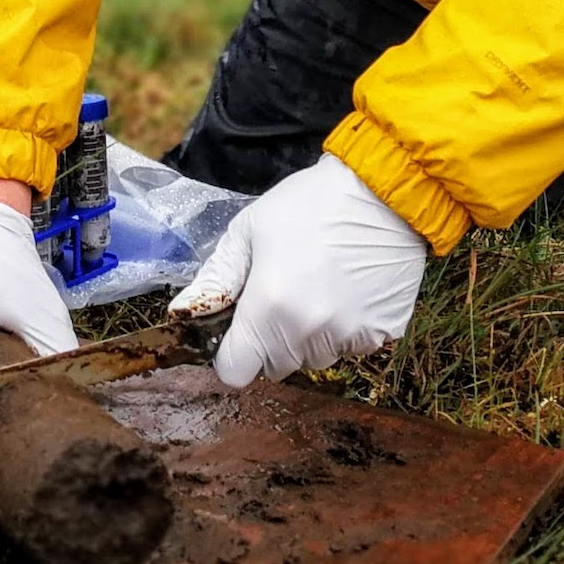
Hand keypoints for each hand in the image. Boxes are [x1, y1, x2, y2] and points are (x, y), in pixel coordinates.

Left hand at [171, 153, 427, 384]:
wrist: (380, 192)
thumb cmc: (308, 204)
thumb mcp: (250, 229)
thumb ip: (216, 276)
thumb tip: (181, 311)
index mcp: (268, 309)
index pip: (235, 371)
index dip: (231, 353)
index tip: (239, 329)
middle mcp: (308, 333)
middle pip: (275, 366)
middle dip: (270, 339)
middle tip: (282, 294)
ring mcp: (348, 337)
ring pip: (314, 358)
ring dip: (309, 335)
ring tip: (319, 286)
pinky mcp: (382, 333)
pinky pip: (351, 347)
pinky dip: (346, 327)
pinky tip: (349, 288)